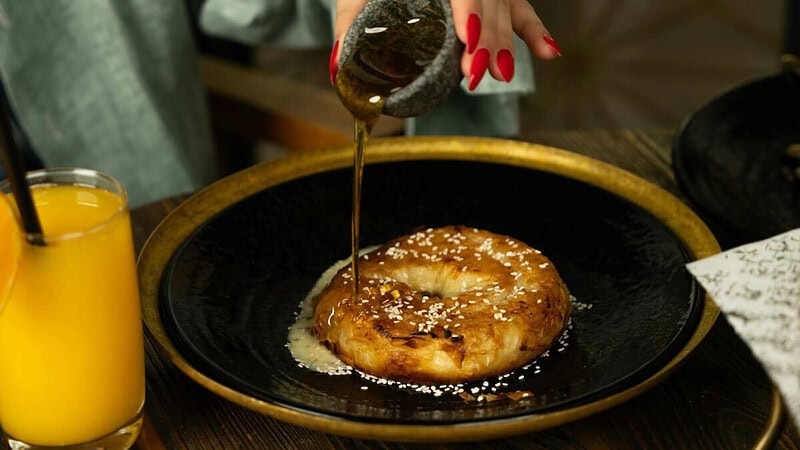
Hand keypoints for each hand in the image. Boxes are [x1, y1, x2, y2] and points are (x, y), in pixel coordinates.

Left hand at [330, 0, 560, 89]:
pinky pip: (521, 9)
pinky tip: (550, 54)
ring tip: (500, 74)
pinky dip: (534, 32)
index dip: (470, 9)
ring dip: (506, 41)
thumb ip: (350, 23)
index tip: (467, 38)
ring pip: (506, 5)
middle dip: (487, 37)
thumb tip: (339, 67)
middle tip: (477, 72)